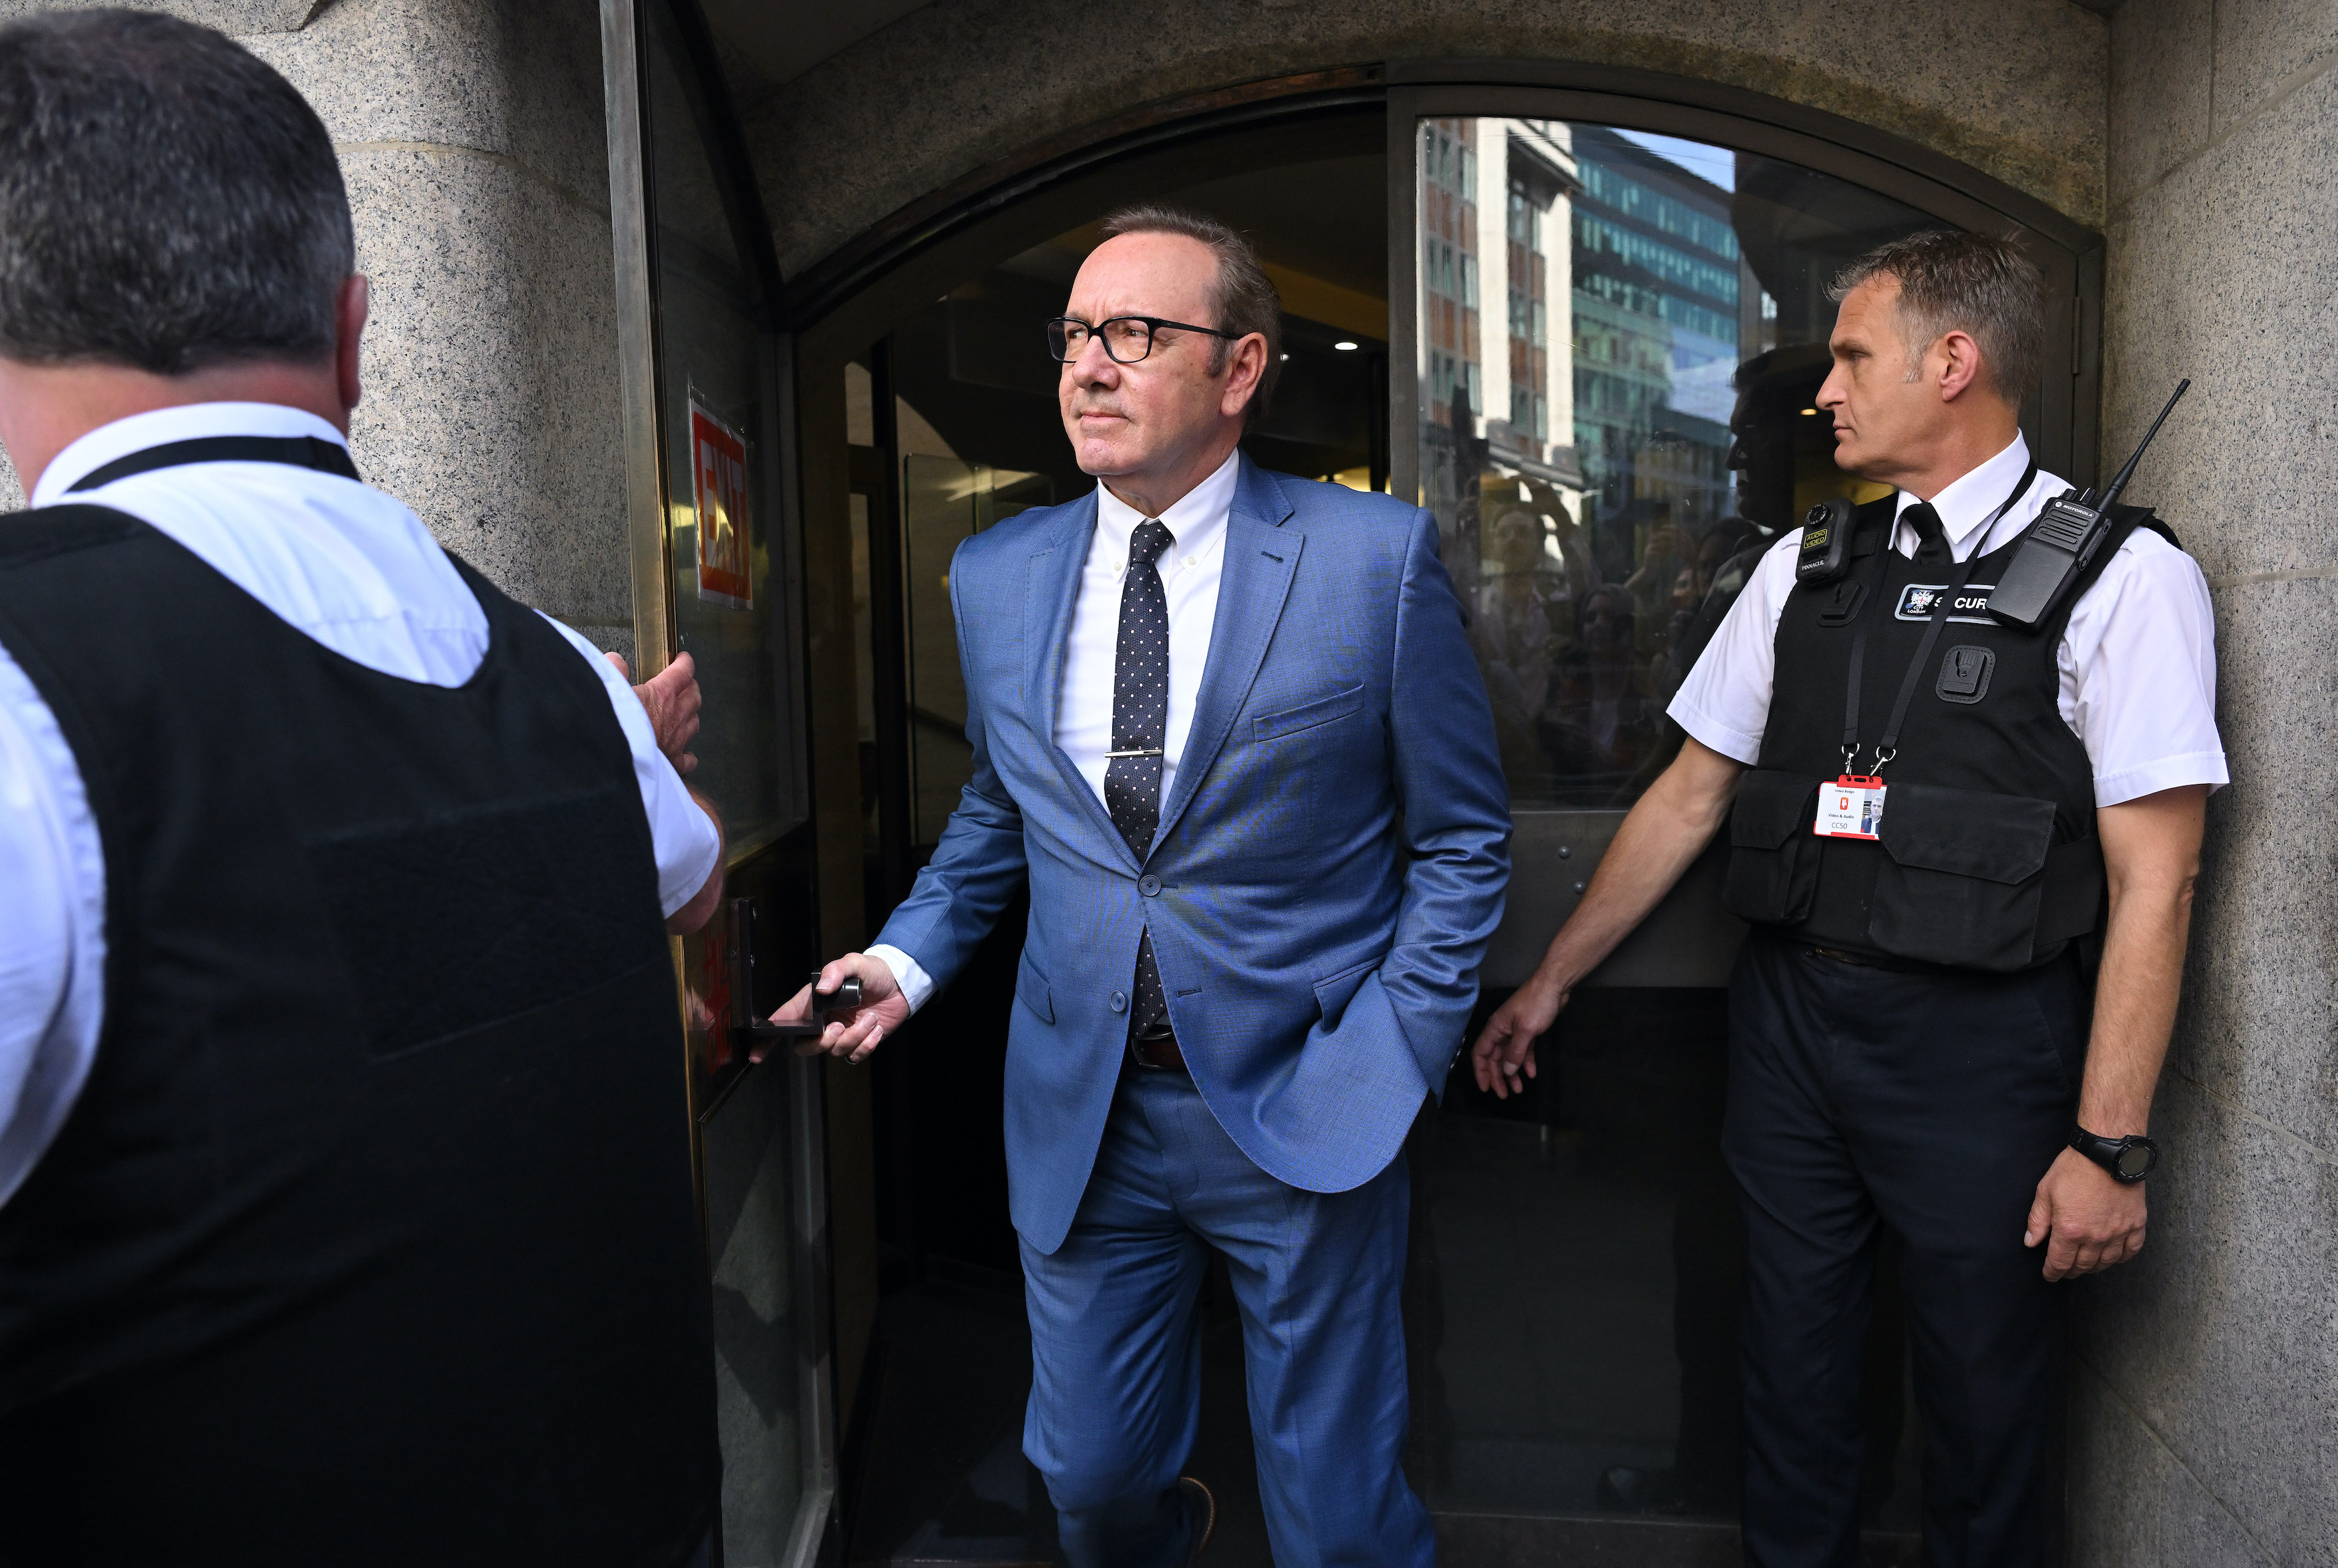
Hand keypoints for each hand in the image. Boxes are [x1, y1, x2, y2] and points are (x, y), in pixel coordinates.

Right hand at [606, 650, 700, 775]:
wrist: (611, 757)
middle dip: (690, 688)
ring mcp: (677, 740)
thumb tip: (615, 660)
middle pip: (694, 697)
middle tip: (686, 684)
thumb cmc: (611, 722)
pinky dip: (689, 756)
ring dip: (691, 715)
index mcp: (662, 694)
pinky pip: (689, 759)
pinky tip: (685, 754)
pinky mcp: (673, 762)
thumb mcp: (608, 687)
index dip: (685, 663)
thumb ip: (614, 671)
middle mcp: (675, 716)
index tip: (684, 659)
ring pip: (694, 723)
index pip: (683, 672)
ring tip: (686, 712)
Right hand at [768, 952, 910, 1064]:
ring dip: (855, 1037)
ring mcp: (840, 1034)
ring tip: (871, 1018)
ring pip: (834, 1051)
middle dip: (821, 1042)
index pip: (783, 1021)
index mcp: (813, 1003)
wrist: (899, 984)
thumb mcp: (854, 963)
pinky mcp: (857, 1042)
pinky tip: (877, 1028)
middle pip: (806, 1046)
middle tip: (840, 1026)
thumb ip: (836, 970)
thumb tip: (823, 988)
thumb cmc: (872, 971)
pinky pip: (854, 1056)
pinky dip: (867, 1045)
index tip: (757, 1053)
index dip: (768, 1039)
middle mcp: (822, 1021)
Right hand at [1469, 974, 1569, 1098]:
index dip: (1481, 1071)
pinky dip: (1526, 1062)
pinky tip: (1532, 1073)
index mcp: (1496, 1028)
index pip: (1481, 1053)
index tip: (1485, 1088)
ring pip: (1509, 1056)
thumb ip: (1515, 1052)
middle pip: (1495, 1058)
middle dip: (1498, 1077)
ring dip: (1513, 1073)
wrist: (1554, 986)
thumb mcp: (1526, 1031)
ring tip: (1518, 1089)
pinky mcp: (1528, 1030)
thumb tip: (1507, 1071)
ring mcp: (1515, 1031)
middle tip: (1503, 1094)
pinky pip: (1523, 1050)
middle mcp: (1502, 1030)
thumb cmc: (1536, 1003)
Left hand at [2025, 1147, 2147, 1279]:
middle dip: (2072, 1271)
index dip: (2052, 1272)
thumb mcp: (2045, 1191)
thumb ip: (2037, 1220)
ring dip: (2094, 1267)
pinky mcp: (2136, 1224)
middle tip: (2066, 1270)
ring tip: (2086, 1265)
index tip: (2049, 1275)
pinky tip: (2113, 1257)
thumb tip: (2030, 1242)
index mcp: (2070, 1230)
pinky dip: (2121, 1258)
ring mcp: (2118, 1232)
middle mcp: (2096, 1236)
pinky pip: (2131, 1251)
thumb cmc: (2074, 1169)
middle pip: (2083, 1265)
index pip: (2059, 1262)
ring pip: (2106, 1262)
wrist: (2107, 1152)